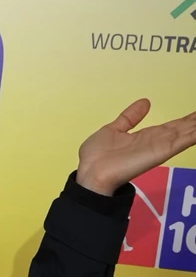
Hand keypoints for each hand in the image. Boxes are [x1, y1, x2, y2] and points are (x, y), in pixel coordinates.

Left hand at [76, 99, 195, 195]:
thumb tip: (145, 102)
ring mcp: (160, 147)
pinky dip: (194, 135)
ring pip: (187, 133)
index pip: (173, 126)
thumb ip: (131, 117)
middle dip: (195, 122)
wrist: (91, 174)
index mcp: (146, 136)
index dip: (187, 120)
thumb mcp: (114, 129)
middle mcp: (156, 142)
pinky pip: (183, 141)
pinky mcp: (161, 152)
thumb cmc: (97, 156)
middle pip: (183, 129)